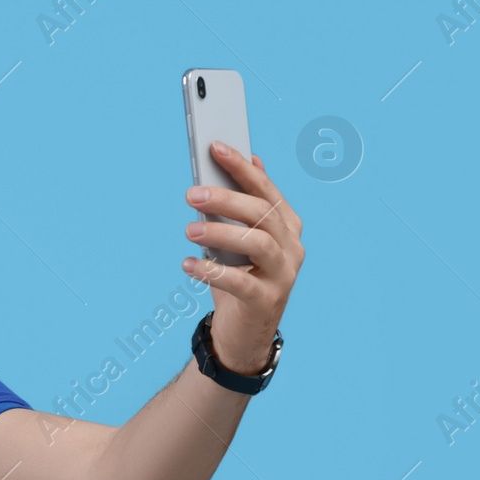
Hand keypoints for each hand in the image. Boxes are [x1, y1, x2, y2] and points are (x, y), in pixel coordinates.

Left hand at [183, 142, 305, 373]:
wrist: (243, 333)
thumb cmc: (239, 277)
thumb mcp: (238, 240)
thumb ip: (240, 207)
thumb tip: (245, 161)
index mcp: (286, 226)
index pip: (266, 190)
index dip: (242, 167)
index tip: (215, 147)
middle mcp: (291, 247)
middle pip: (262, 214)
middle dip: (227, 199)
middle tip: (192, 193)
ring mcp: (284, 274)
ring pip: (257, 243)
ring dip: (221, 233)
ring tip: (189, 230)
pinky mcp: (267, 301)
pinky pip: (241, 282)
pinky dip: (213, 271)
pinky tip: (188, 265)